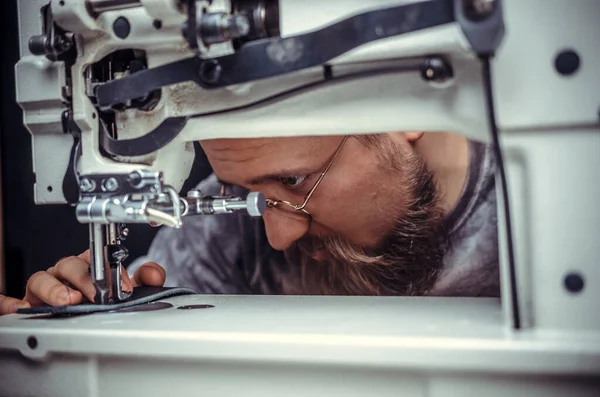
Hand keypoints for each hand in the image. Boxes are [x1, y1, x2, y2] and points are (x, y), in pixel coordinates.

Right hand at [0, 250, 165, 314]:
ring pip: (41, 279)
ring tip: (68, 300)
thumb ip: (142, 280)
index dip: (110, 269)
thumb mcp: (122, 289)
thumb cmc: (96, 297)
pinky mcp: (26, 304)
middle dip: (84, 278)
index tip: (125, 286)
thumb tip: (154, 275)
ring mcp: (44, 288)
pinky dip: (9, 303)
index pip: (97, 257)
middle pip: (69, 265)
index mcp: (87, 265)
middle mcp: (64, 273)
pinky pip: (9, 301)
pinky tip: (18, 308)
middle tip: (98, 294)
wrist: (78, 315)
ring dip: (53, 289)